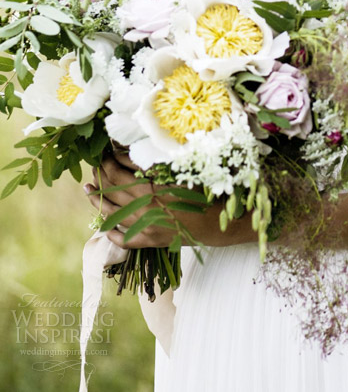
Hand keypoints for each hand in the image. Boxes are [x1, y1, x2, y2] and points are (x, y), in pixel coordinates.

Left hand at [84, 153, 253, 249]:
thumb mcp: (177, 170)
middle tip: (96, 165)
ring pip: (111, 212)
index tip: (106, 151)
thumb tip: (129, 151)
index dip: (110, 159)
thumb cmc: (199, 191)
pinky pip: (122, 238)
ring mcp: (144, 226)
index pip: (120, 170)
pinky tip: (103, 223)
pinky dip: (110, 231)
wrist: (214, 222)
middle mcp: (144, 206)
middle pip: (113, 187)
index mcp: (151, 186)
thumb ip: (153, 162)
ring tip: (87, 188)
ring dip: (97, 198)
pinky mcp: (147, 240)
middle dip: (101, 173)